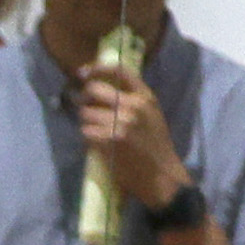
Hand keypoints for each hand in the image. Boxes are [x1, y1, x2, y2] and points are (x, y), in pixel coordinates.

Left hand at [71, 62, 190, 216]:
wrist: (162, 176)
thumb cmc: (156, 147)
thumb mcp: (152, 115)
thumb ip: (134, 100)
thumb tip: (105, 88)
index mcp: (145, 97)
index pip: (119, 71)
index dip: (97, 68)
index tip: (83, 72)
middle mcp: (133, 106)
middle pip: (94, 90)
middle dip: (85, 99)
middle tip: (87, 109)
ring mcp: (120, 122)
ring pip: (86, 113)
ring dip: (85, 123)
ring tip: (95, 132)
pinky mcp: (109, 140)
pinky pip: (85, 133)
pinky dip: (87, 139)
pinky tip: (97, 145)